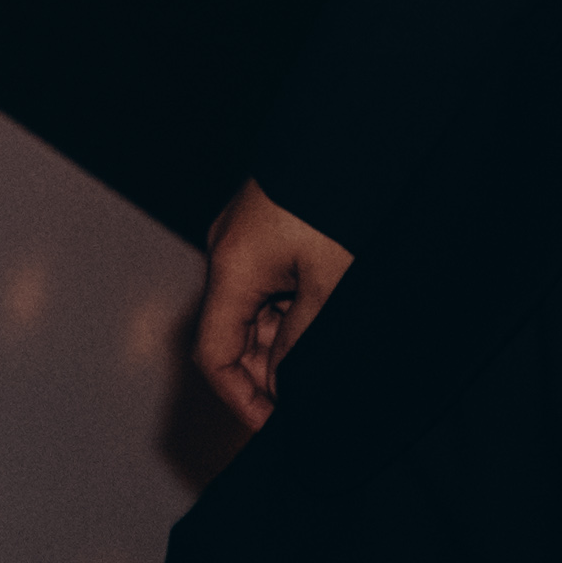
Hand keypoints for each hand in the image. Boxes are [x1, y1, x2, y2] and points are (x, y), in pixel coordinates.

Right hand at [189, 180, 354, 429]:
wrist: (348, 135)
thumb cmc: (337, 202)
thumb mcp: (329, 282)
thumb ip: (302, 340)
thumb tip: (285, 385)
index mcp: (232, 269)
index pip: (213, 355)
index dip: (239, 399)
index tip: (276, 426)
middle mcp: (225, 254)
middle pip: (232, 335)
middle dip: (267, 372)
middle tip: (313, 394)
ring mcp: (241, 239)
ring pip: (253, 311)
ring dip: (283, 341)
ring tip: (330, 350)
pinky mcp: (262, 228)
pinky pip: (265, 284)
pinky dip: (289, 310)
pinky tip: (326, 312)